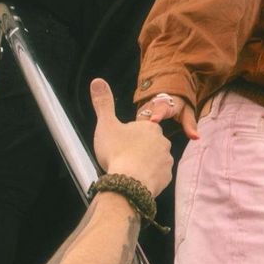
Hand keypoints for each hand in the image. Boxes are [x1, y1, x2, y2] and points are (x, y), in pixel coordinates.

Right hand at [90, 78, 173, 196]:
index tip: (120, 143)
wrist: (129, 182)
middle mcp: (163, 141)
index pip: (142, 127)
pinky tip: (136, 180)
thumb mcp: (106, 125)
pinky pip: (157, 176)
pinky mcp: (166, 178)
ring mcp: (166, 160)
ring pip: (154, 159)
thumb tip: (97, 81)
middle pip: (149, 143)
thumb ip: (103, 103)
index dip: (129, 135)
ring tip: (129, 170)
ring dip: (143, 163)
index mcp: (150, 127)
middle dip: (138, 149)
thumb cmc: (117, 152)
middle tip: (122, 157)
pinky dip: (147, 177)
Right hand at [136, 92, 198, 139]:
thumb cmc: (179, 105)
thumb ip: (190, 125)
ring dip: (139, 132)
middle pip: (145, 116)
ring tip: (140, 145)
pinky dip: (137, 133)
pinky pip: (135, 125)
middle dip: (144, 127)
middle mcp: (151, 106)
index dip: (157, 115)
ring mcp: (142, 110)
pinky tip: (138, 144)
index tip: (153, 120)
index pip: (161, 109)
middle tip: (147, 141)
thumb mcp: (187, 112)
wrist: (167, 93)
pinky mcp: (137, 116)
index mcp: (165, 104)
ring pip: (138, 121)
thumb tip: (197, 138)